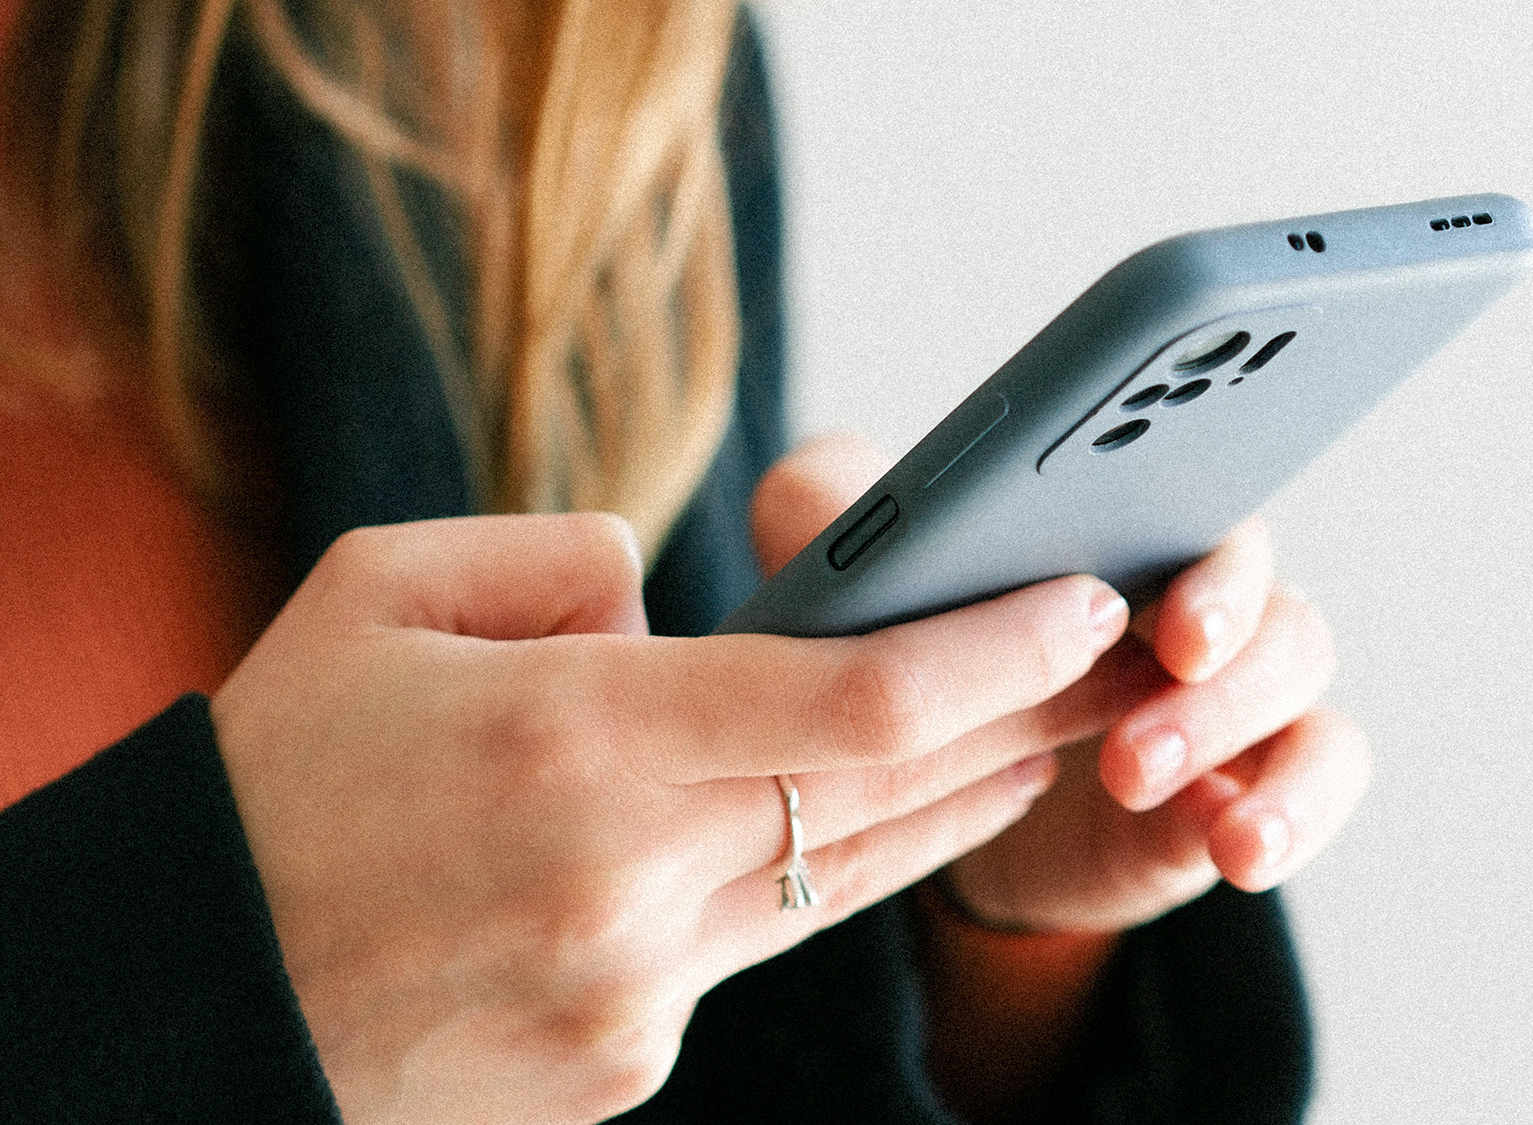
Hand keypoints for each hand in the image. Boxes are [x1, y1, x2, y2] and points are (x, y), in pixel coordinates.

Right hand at [211, 512, 1128, 1124]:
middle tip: (1130, 666)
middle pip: (891, 793)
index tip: (1088, 601)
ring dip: (953, 804)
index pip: (857, 697)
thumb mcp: (384, 593)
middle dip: (1029, 723)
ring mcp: (636, 992)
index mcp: (572, 738)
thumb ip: (562, 563)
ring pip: (844, 877)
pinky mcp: (629, 1061)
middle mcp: (626, 878)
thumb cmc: (275, 768)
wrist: (184, 993)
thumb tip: (684, 602)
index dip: (997, 650)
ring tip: (1034, 743)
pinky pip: (746, 945)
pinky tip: (830, 825)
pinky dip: (793, 873)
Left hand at [750, 434, 1372, 936]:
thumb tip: (838, 488)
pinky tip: (1237, 843)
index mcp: (1119, 525)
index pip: (1202, 495)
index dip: (1189, 544)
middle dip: (1227, 630)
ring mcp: (1234, 693)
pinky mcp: (1241, 782)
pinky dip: (1297, 805)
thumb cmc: (907, 658)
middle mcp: (1196, 595)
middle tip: (1171, 659)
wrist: (931, 803)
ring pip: (1299, 679)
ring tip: (1139, 772)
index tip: (1157, 602)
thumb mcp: (847, 589)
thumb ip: (829, 517)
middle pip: (1267, 586)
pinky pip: (1321, 774)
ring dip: (1231, 721)